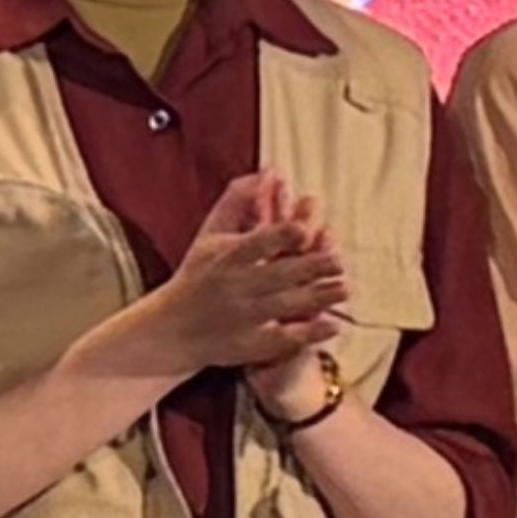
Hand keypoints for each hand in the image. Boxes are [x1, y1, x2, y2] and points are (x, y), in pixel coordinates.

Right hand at [112, 172, 348, 390]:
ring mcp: (242, 318)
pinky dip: (309, 333)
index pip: (256, 243)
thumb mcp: (211, 234)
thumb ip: (239, 201)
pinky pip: (283, 340)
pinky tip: (333, 325)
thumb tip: (271, 171)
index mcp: (226, 257)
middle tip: (340, 260)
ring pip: (285, 306)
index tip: (306, 228)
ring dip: (318, 297)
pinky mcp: (249, 345)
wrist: (171, 329)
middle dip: (311, 267)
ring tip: (345, 287)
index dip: (281, 235)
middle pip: (278, 275)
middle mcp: (235, 287)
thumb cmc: (197, 274)